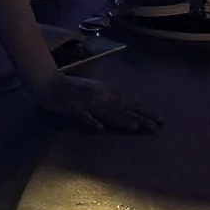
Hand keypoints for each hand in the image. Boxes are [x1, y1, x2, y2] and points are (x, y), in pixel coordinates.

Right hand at [35, 71, 160, 132]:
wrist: (48, 82)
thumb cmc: (72, 87)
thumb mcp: (96, 89)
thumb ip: (113, 96)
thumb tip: (134, 100)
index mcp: (105, 92)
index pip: (129, 103)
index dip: (145, 110)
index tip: (161, 118)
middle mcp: (100, 97)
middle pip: (122, 109)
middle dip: (140, 117)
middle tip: (157, 126)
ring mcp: (86, 103)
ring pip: (106, 113)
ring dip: (121, 120)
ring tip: (136, 127)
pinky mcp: (73, 109)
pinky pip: (82, 116)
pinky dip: (90, 121)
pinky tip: (99, 127)